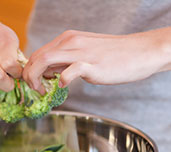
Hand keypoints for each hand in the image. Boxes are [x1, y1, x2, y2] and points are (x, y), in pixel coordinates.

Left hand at [23, 30, 162, 92]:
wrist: (141, 52)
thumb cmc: (114, 56)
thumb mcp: (84, 53)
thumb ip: (66, 61)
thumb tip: (49, 73)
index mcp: (67, 39)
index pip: (38, 53)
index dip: (31, 70)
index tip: (35, 84)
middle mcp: (70, 42)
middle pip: (36, 57)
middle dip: (29, 76)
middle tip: (35, 91)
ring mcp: (80, 52)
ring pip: (45, 61)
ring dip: (37, 78)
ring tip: (42, 91)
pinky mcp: (91, 65)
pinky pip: (69, 72)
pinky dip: (61, 81)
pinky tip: (63, 87)